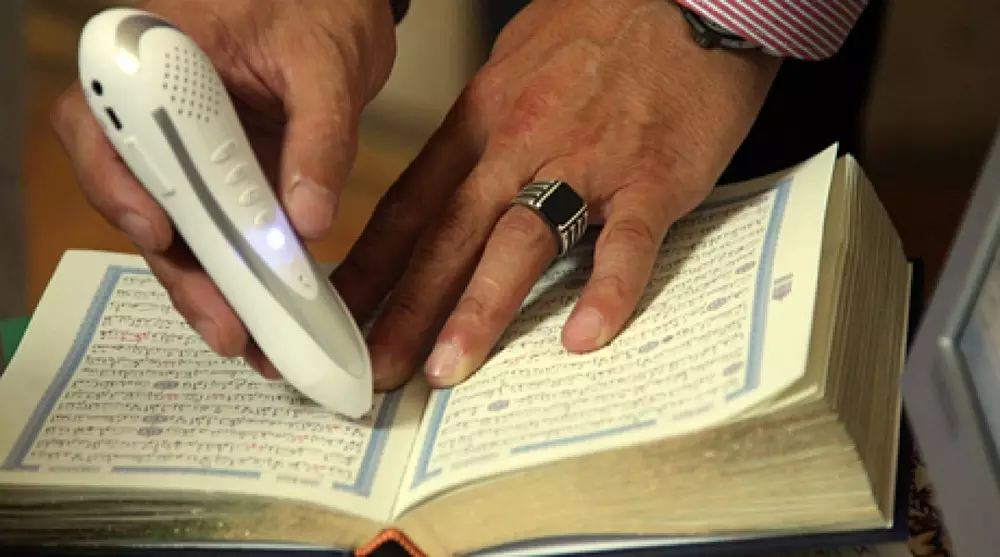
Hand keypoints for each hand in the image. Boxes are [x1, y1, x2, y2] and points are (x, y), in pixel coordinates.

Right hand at [52, 0, 397, 374]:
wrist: (341, 11)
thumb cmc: (320, 13)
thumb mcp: (325, 67)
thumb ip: (319, 138)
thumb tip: (307, 222)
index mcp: (149, 57)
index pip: (99, 124)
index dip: (118, 185)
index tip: (161, 232)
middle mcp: (152, 111)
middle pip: (137, 197)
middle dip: (181, 267)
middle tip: (224, 324)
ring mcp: (184, 150)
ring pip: (176, 228)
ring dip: (210, 287)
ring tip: (249, 339)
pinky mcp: (218, 179)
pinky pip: (217, 231)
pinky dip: (239, 274)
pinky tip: (264, 314)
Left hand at [331, 0, 780, 389]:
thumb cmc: (596, 28)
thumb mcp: (513, 67)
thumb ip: (480, 128)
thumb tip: (449, 181)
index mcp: (482, 121)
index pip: (411, 206)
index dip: (371, 268)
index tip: (340, 317)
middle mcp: (519, 143)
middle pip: (449, 236)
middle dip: (405, 309)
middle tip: (375, 371)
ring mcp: (585, 160)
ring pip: (520, 241)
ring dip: (479, 308)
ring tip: (447, 367)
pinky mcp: (651, 175)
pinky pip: (626, 240)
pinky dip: (606, 289)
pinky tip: (585, 337)